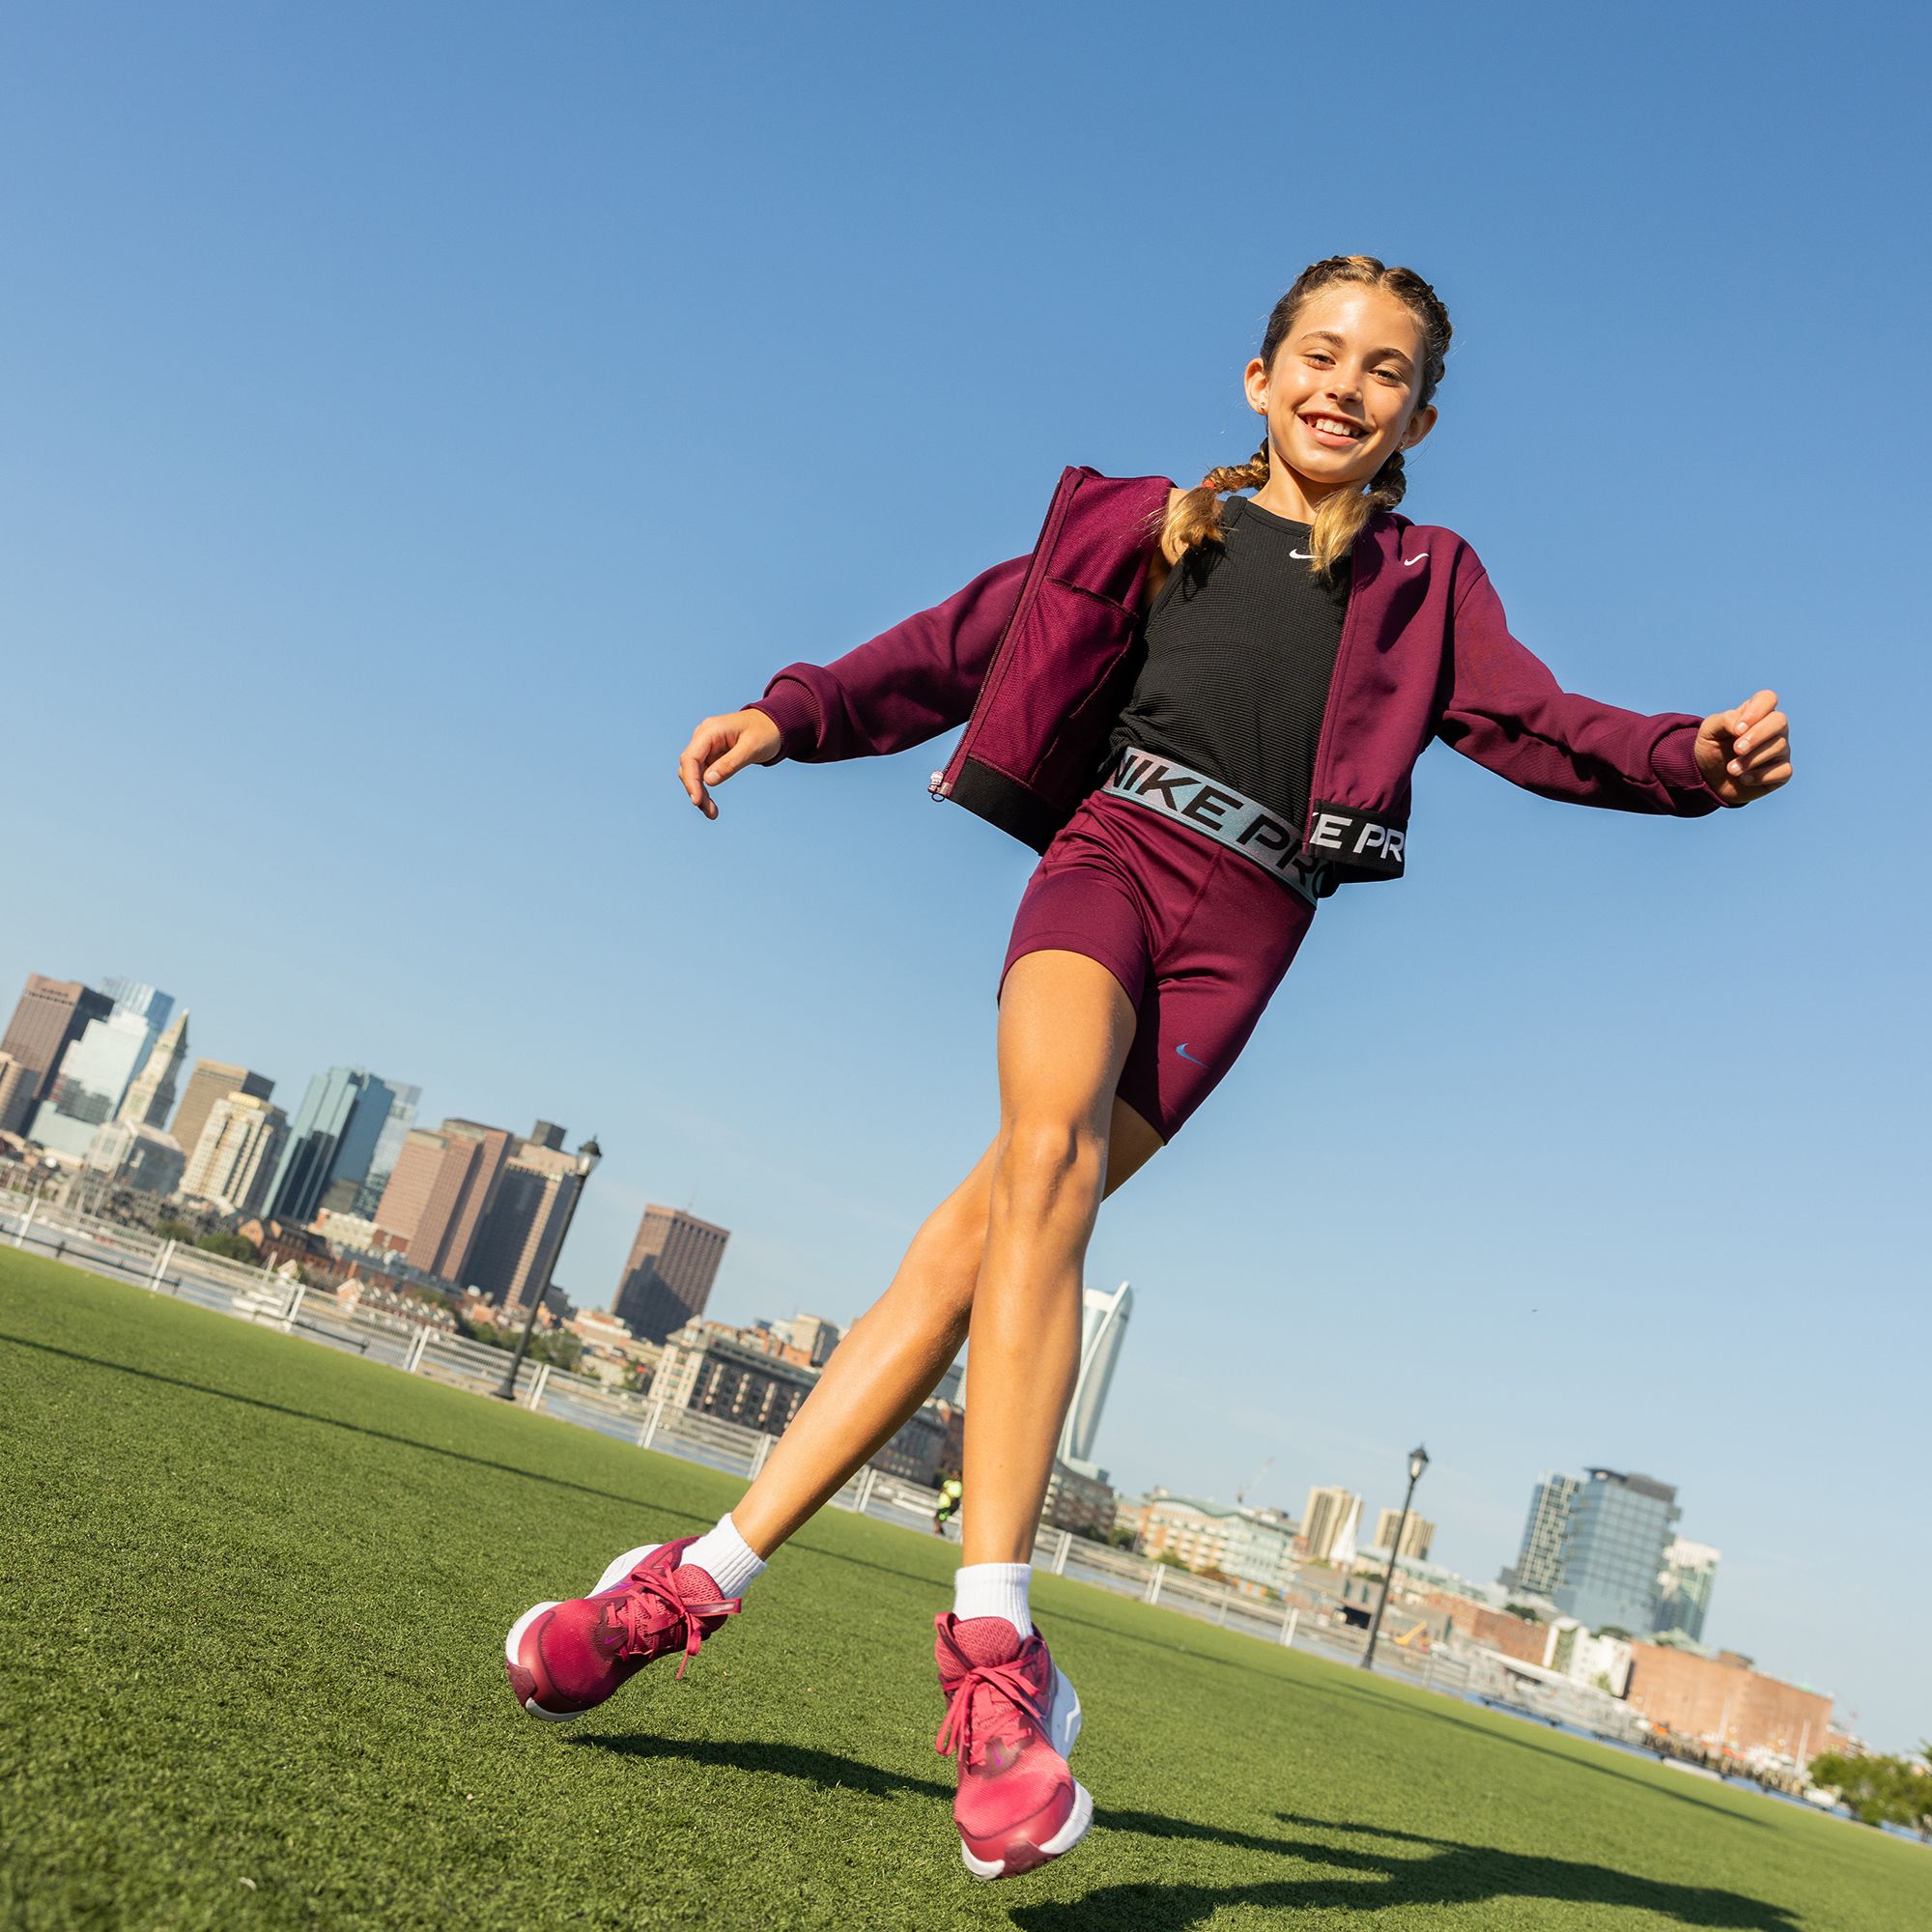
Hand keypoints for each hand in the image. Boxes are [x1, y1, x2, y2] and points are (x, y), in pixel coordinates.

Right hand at [677, 709, 781, 819]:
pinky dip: (705, 789)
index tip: (697, 801)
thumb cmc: (765, 732)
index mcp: (710, 730)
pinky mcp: (710, 755)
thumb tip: (708, 781)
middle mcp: (703, 737)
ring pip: (693, 773)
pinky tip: (711, 804)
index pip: (690, 758)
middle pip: (688, 767)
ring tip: (712, 813)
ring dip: (699, 793)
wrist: (773, 723)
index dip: (691, 781)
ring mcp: (705, 746)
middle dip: (695, 791)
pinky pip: (702, 774)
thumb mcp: (752, 748)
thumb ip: (730, 764)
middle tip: (710, 812)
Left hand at [1693, 690, 1790, 806]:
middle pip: (1779, 720)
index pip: (1768, 698)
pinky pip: (1784, 770)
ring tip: (1731, 769)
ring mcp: (1780, 748)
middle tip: (1736, 750)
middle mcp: (1772, 727)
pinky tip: (1744, 779)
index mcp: (1755, 712)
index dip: (1755, 711)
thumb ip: (1724, 721)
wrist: (1710, 779)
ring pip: (1779, 746)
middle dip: (1757, 736)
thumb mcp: (1708, 731)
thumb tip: (1741, 727)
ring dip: (1752, 760)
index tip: (1737, 730)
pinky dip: (1761, 776)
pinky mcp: (1782, 771)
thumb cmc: (1712, 749)